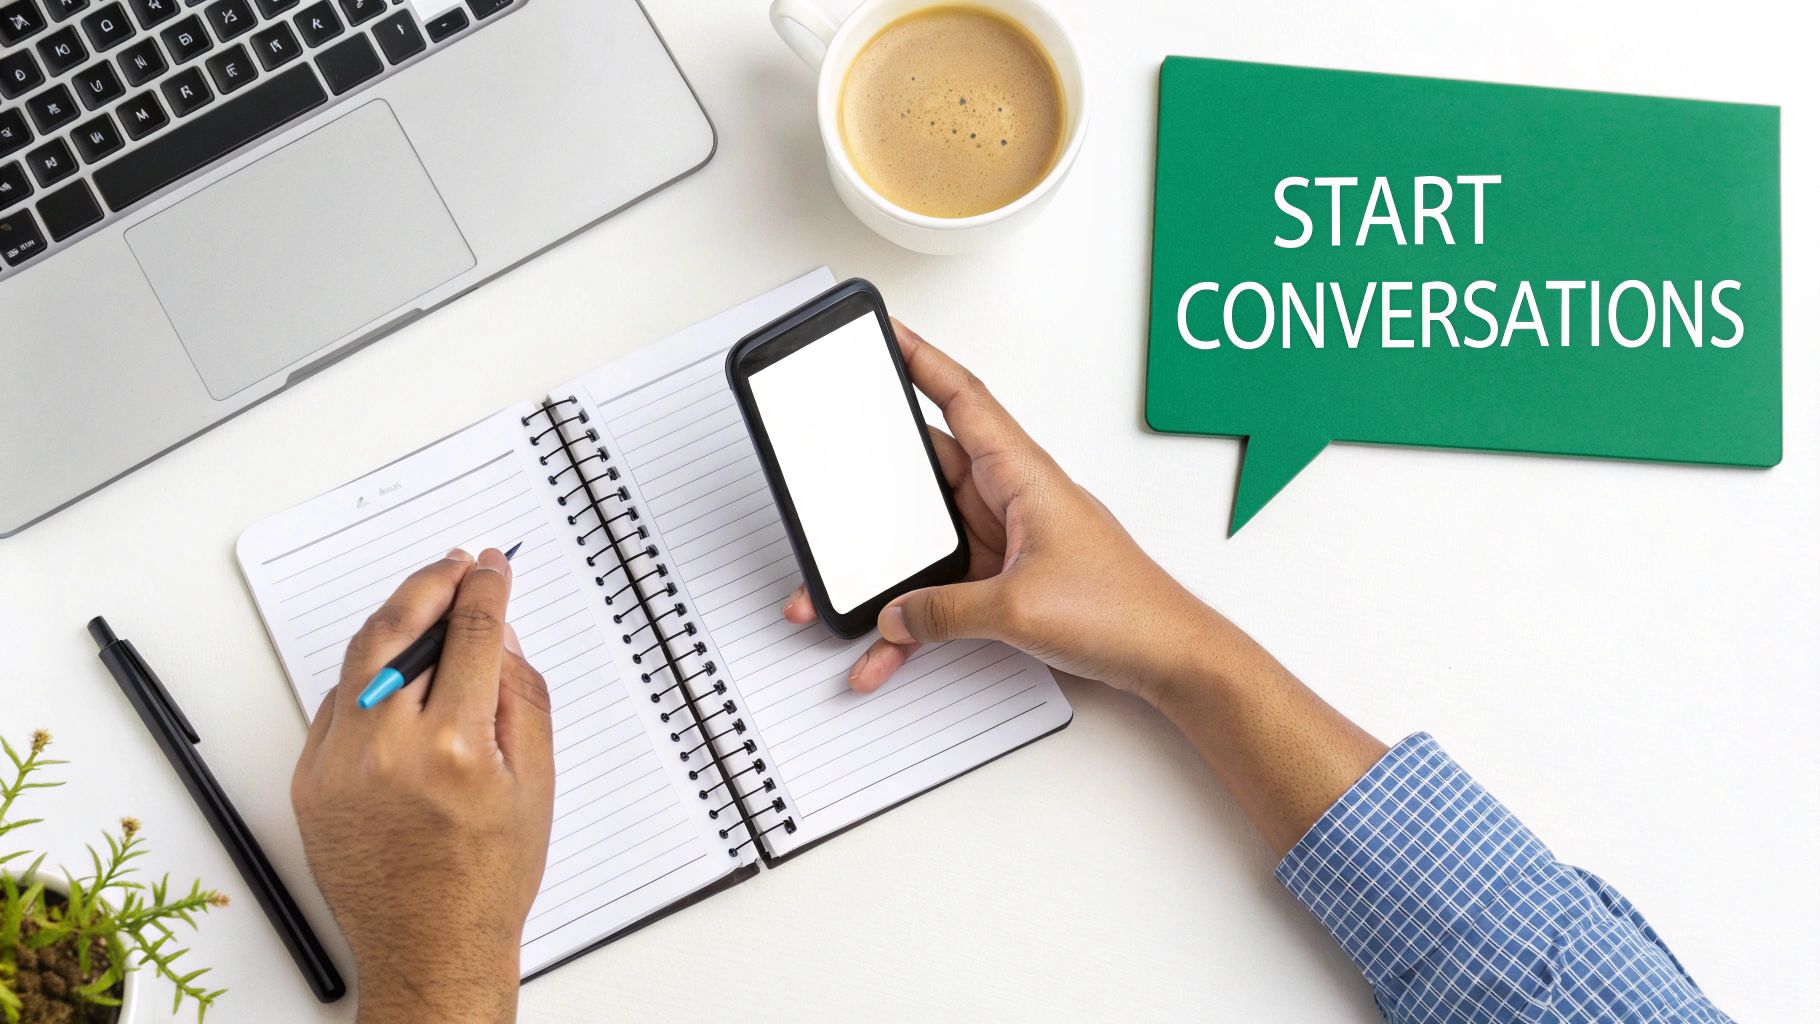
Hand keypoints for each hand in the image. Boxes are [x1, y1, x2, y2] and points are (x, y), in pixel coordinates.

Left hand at [291, 548, 553, 1022]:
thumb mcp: (535, 783)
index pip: (472, 635)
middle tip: (455, 564)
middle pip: (404, 628)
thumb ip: (522, 698)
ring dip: (396, 617)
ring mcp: (338, 763)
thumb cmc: (488, 877)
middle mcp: (387, 749)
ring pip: (362, 657)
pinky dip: (367, 673)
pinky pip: (335, 702)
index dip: (485, 589)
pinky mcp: (308, 780)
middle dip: (432, 583)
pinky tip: (395, 667)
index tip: (491, 567)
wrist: (429, 947)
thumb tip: (500, 634)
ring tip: (426, 599)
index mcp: (454, 748)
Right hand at [783, 319, 1226, 702]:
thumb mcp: (1018, 608)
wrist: (1169, 658)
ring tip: (839, 591)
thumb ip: (945, 611)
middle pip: (926, 472)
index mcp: (1022, 474)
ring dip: (889, 572)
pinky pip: (944, 594)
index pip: (962, 397)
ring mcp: (1008, 541)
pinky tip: (889, 647)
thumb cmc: (1125, 610)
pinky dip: (916, 621)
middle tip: (830, 469)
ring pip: (928, 542)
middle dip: (874, 480)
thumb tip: (896, 614)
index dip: (921, 359)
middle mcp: (1011, 498)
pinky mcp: (1009, 583)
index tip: (885, 330)